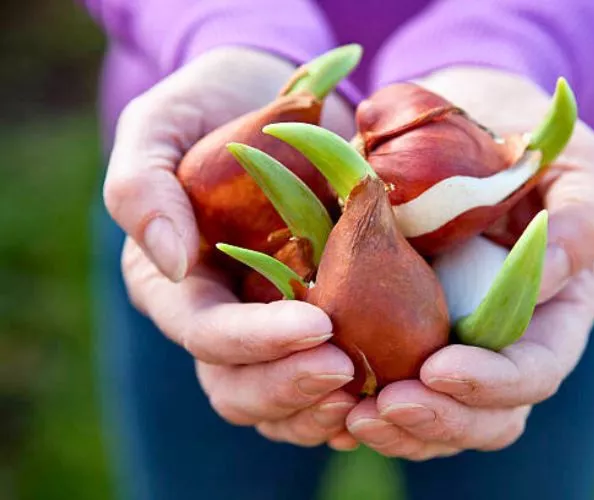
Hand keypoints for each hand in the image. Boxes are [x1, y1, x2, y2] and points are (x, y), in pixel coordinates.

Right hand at [106, 47, 356, 446]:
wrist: (281, 102)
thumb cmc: (212, 107)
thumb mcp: (161, 123)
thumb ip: (142, 186)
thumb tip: (171, 261)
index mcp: (174, 282)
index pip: (205, 332)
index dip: (256, 340)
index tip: (318, 327)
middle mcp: (219, 315)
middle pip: (238, 386)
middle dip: (289, 387)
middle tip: (348, 374)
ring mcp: (267, 325)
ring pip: (280, 403)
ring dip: (320, 409)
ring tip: (370, 395)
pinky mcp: (315, 320)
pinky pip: (324, 384)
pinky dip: (352, 399)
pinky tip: (386, 388)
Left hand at [344, 68, 593, 458]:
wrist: (458, 122)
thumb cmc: (523, 139)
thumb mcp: (572, 162)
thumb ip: (582, 219)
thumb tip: (549, 277)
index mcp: (555, 313)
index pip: (535, 371)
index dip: (494, 383)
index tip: (439, 367)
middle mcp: (506, 342)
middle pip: (486, 415)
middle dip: (438, 421)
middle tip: (382, 409)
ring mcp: (453, 343)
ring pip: (436, 418)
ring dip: (397, 428)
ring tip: (352, 417)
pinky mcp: (403, 334)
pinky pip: (388, 387)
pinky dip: (361, 403)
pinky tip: (331, 402)